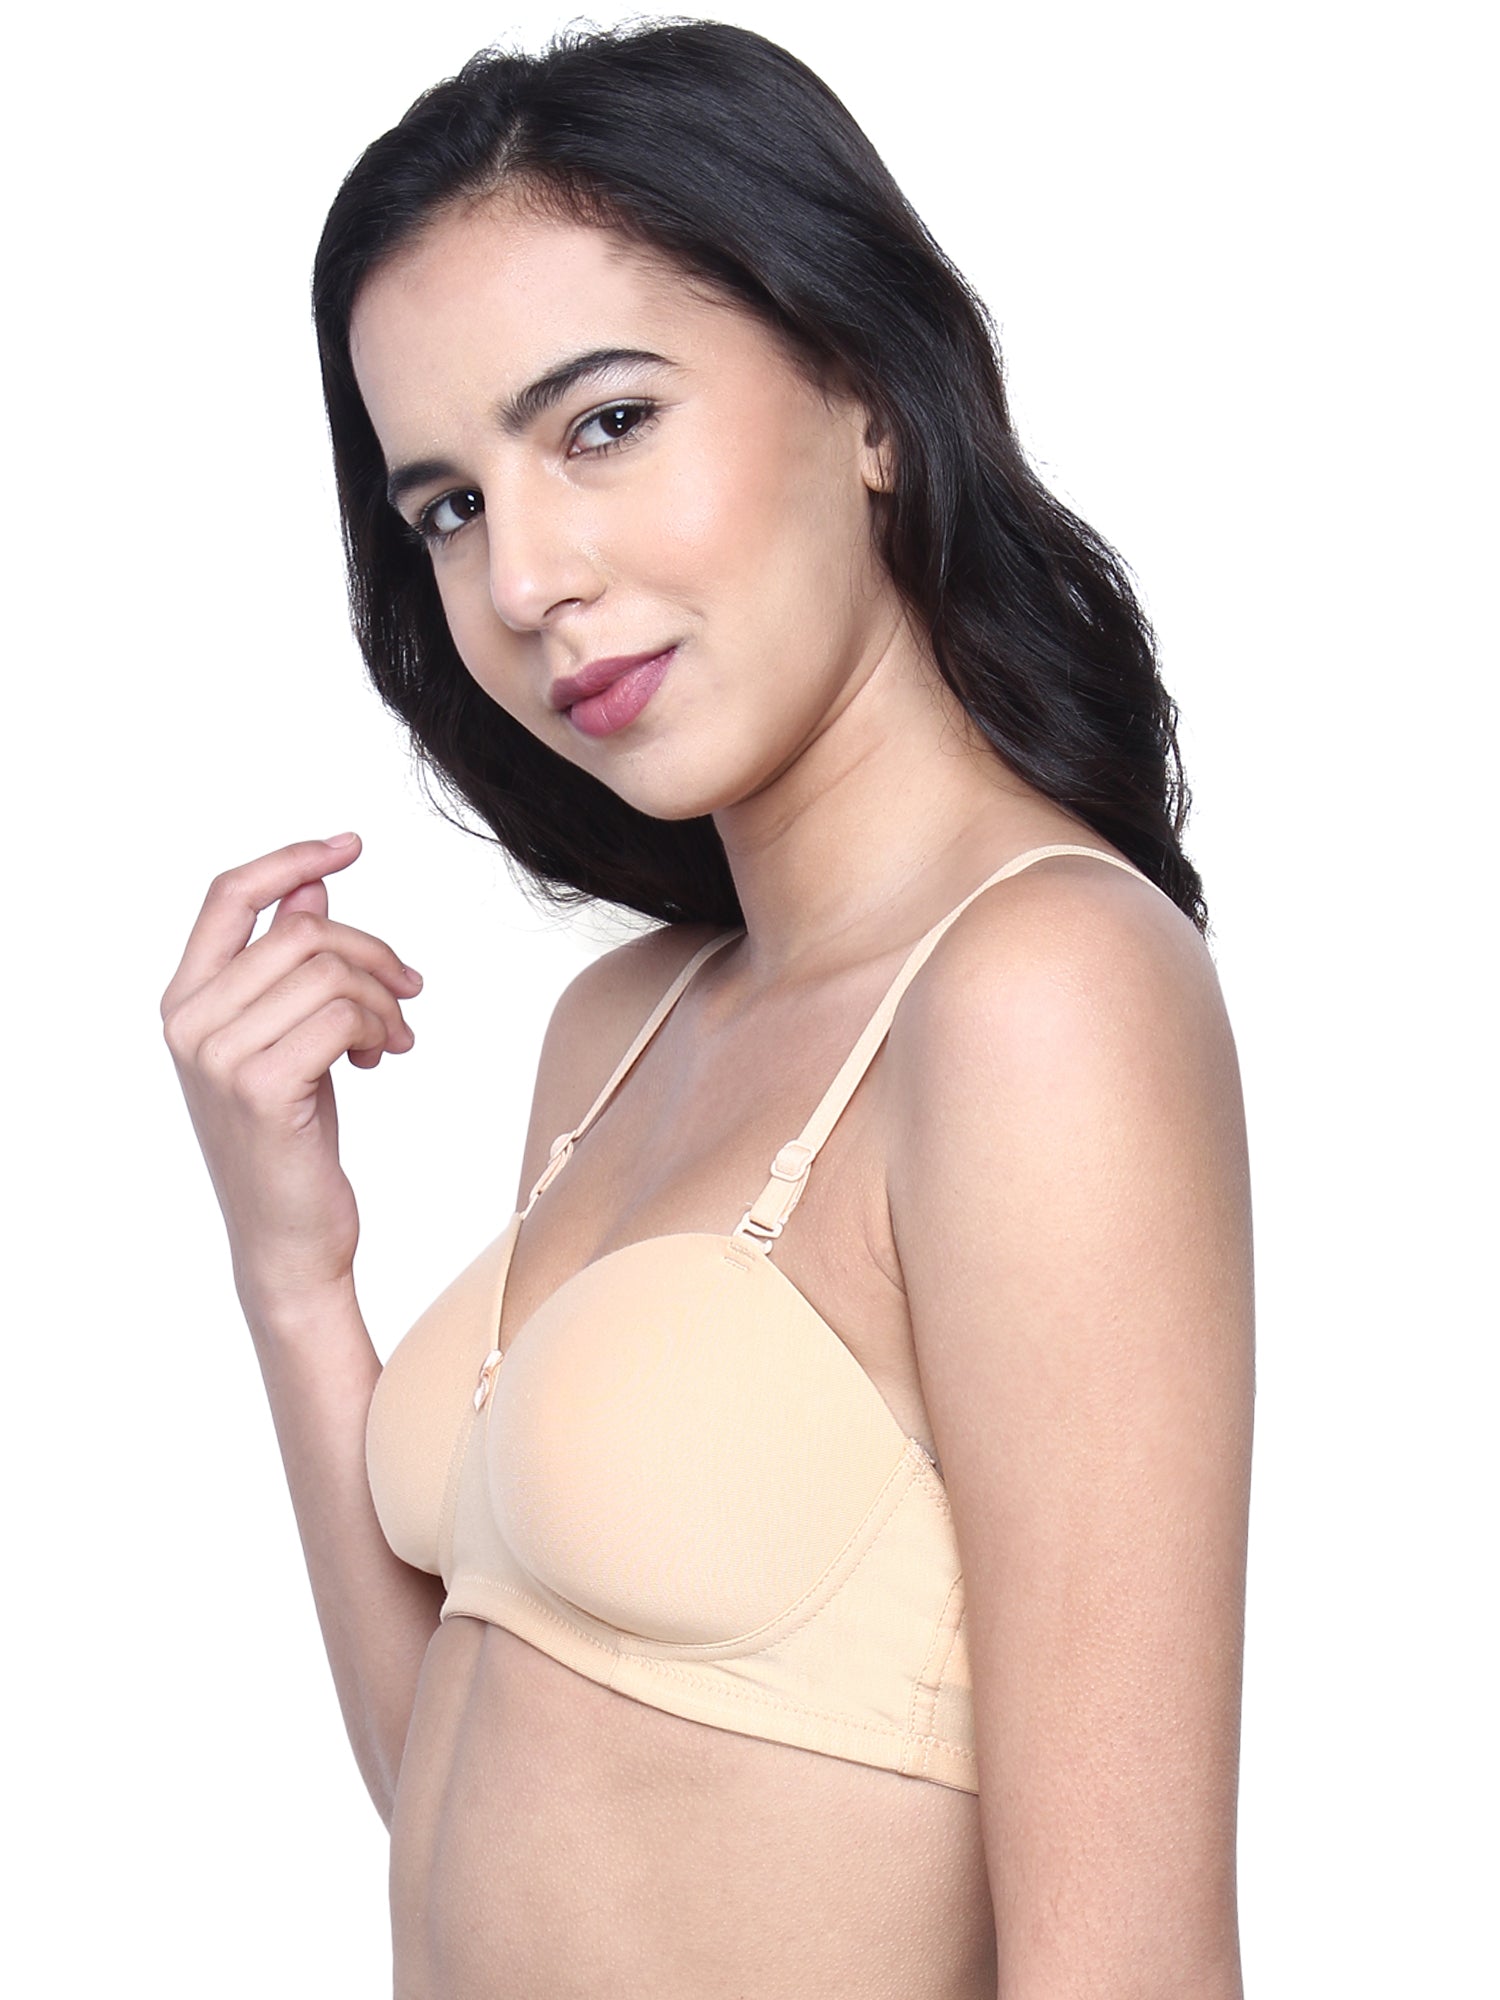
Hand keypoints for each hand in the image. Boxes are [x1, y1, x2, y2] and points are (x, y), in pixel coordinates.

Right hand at [162, 833, 422, 1320]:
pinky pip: (341, 1015)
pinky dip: (380, 1027)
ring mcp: (218, 1054)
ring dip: (382, 998)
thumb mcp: (288, 1039)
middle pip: (301, 931)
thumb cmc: (291, 1141)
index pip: (229, 896)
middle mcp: (189, 1022)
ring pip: (327, 971)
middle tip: (407, 993)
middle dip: (372, 953)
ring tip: (395, 1036)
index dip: (292, 859)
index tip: (350, 844)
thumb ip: (285, 967)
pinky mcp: (260, 1085)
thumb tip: (310, 890)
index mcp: (185, 1000)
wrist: (289, 1237)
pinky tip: (384, 1055)